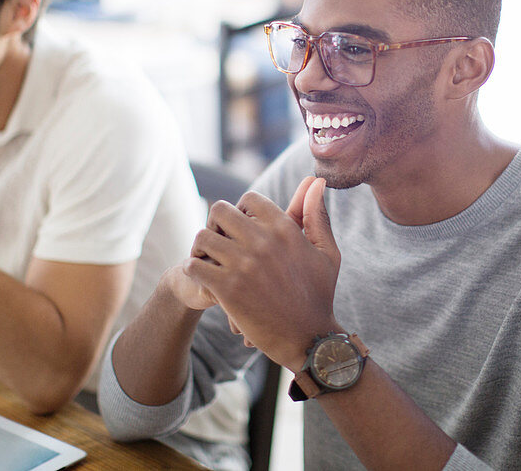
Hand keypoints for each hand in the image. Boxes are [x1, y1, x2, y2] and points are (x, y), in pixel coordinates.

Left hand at [185, 178, 340, 370]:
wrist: (309, 339)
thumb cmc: (319, 295)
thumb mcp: (326, 252)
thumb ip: (316, 214)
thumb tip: (316, 181)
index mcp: (286, 229)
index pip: (249, 199)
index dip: (241, 210)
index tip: (243, 228)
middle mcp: (263, 242)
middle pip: (219, 210)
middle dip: (217, 224)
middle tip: (221, 241)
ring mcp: (244, 265)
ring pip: (202, 236)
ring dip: (202, 247)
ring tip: (210, 260)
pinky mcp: (228, 289)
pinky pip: (194, 264)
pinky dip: (195, 269)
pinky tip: (207, 278)